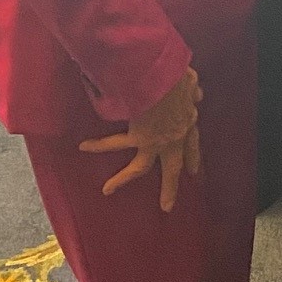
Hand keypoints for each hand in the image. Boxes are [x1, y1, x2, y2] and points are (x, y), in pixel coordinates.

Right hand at [81, 68, 201, 210]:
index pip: (193, 143)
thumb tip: (197, 96)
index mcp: (188, 122)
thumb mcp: (191, 81)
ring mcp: (155, 141)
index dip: (193, 157)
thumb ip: (193, 90)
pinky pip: (114, 143)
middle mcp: (173, 138)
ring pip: (139, 168)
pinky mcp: (138, 137)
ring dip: (122, 179)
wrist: (165, 76)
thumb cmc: (178, 75)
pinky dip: (99, 144)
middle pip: (173, 168)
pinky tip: (84, 147)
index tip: (194, 171)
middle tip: (167, 206)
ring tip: (107, 190)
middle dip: (170, 186)